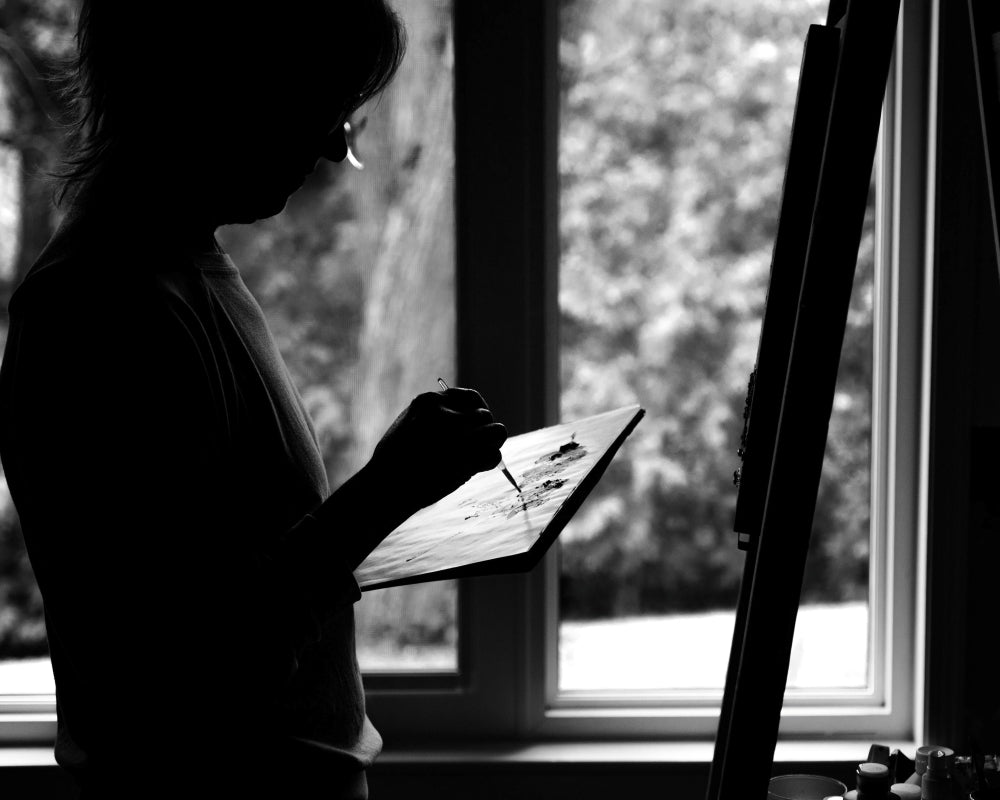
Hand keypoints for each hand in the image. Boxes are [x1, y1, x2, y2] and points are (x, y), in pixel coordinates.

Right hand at [367, 387, 507, 513]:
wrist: (386, 486)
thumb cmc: (393, 462)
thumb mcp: (409, 425)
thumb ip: (435, 420)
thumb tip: (464, 424)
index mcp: (430, 401)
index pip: (471, 397)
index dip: (476, 412)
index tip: (475, 425)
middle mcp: (448, 413)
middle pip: (485, 415)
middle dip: (483, 431)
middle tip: (473, 448)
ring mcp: (460, 434)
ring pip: (497, 431)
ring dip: (490, 445)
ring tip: (476, 457)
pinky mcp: (469, 457)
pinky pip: (495, 455)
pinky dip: (489, 463)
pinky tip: (476, 468)